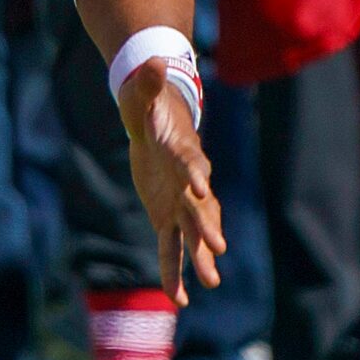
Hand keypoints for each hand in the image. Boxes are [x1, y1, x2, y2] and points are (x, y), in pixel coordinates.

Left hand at [119, 61, 223, 305]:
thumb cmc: (147, 106)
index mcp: (183, 153)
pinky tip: (180, 299)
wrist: (152, 123)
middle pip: (199, 207)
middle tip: (217, 250)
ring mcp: (180, 202)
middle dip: (207, 228)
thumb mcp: (141, 95)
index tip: (201, 190)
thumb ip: (148, 84)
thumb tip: (152, 60)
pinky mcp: (166, 215)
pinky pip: (171, 248)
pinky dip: (174, 272)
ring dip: (199, 257)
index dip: (196, 175)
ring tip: (209, 283)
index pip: (192, 164)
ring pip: (191, 234)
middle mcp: (188, 182)